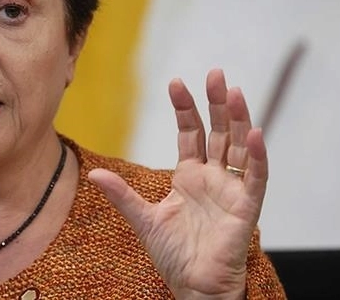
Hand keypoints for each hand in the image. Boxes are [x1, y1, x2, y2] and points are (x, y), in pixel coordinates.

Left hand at [88, 69, 267, 298]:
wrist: (192, 286)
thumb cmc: (174, 254)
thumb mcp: (143, 219)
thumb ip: (122, 194)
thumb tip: (93, 173)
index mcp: (189, 175)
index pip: (191, 133)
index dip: (185, 108)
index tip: (176, 82)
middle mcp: (212, 177)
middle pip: (219, 132)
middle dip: (217, 103)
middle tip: (216, 73)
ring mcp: (230, 190)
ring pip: (239, 147)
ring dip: (239, 119)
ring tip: (235, 92)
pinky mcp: (246, 208)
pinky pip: (255, 177)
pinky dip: (258, 156)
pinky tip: (257, 133)